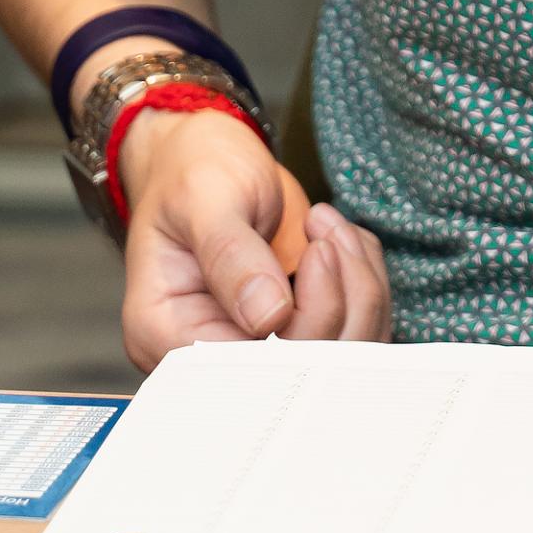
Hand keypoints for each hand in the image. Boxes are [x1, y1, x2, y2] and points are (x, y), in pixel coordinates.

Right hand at [116, 104, 392, 373]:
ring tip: (330, 226)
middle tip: (326, 229)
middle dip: (339, 297)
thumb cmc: (194, 172)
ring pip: (340, 356)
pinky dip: (365, 286)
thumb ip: (230, 253)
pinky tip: (344, 242)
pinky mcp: (296, 333)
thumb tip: (269, 316)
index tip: (319, 252)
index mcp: (167, 334)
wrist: (208, 158)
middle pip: (303, 373)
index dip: (303, 325)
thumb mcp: (204, 197)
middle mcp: (211, 357)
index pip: (248, 370)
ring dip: (358, 287)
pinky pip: (355, 333)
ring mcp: (257, 349)